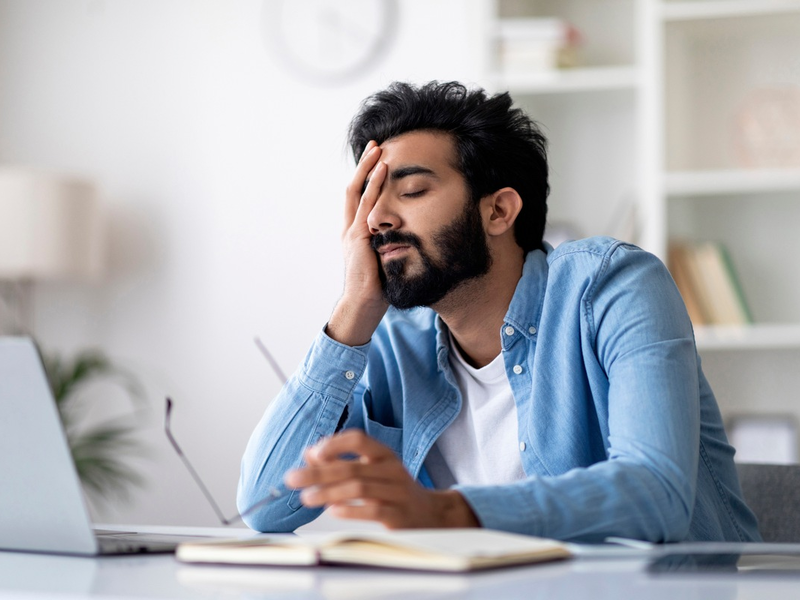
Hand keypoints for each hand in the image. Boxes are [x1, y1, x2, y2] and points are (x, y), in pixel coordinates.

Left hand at [284, 430, 479, 528]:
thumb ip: (342, 461)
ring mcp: (398, 492)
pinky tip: (334, 511)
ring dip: (329, 493)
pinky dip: (351, 510)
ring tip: (307, 498)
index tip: (312, 454)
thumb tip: (310, 454)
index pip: (358, 440)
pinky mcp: (399, 516)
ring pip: (359, 488)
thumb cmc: (393, 489)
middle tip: (293, 479)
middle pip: (351, 467)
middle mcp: (392, 469)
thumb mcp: (371, 470)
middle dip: (318, 473)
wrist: (430, 514)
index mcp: (384, 455)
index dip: (334, 444)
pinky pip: (374, 510)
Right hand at [326, 141, 389, 346]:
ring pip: (357, 192)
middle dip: (364, 166)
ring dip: (368, 168)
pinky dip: (374, 186)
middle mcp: (350, 229)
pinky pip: (366, 205)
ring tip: (378, 149)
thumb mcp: (386, 259)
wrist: (364, 305)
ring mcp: (352, 231)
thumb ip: (391, 244)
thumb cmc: (378, 288)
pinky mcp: (358, 237)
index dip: (366, 179)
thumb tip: (411, 236)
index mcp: (355, 234)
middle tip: (375, 145)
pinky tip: (383, 171)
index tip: (377, 161)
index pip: (359, 199)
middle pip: (353, 189)